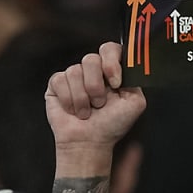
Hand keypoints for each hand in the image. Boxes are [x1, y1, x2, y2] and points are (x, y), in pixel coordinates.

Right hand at [44, 42, 145, 172]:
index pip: (110, 49)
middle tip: (99, 104)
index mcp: (111, 71)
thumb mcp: (135, 102)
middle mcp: (92, 71)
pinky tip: (73, 110)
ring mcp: (73, 76)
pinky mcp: (56, 84)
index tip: (115, 83)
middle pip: (91, 58)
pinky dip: (69, 99)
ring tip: (86, 112)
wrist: (90, 143)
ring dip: (83, 98)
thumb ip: (136, 80)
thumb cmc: (111, 126)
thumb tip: (129, 64)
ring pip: (74, 71)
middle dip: (95, 86)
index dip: (111, 62)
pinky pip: (60, 80)